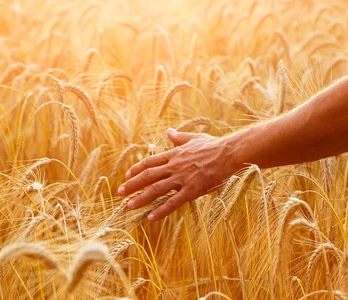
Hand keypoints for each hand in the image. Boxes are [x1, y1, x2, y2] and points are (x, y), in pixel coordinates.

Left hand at [117, 128, 238, 220]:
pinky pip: (173, 202)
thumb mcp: (194, 138)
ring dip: (141, 198)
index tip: (127, 175)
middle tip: (120, 192)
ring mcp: (182, 179)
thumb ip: (179, 137)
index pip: (150, 162)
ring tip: (128, 206)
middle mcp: (174, 166)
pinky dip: (161, 210)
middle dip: (132, 184)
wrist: (228, 153)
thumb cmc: (214, 145)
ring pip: (156, 190)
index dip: (137, 169)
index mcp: (174, 154)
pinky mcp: (192, 190)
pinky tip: (150, 217)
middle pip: (148, 176)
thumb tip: (169, 131)